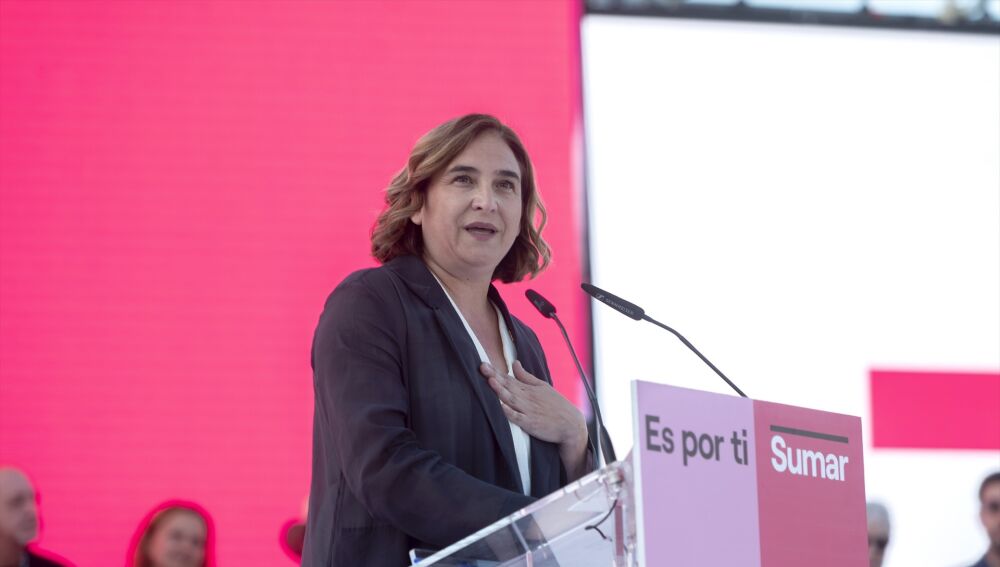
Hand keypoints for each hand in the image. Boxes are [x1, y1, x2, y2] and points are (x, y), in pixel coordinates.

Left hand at [480, 360, 589, 478]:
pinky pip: (518, 418)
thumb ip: (526, 376)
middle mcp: (527, 398)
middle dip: (494, 376)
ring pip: (511, 399)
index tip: (483, 364)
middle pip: (507, 386)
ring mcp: (528, 411)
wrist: (571, 424)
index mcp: (528, 389)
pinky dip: (510, 412)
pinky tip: (501, 407)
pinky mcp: (530, 424)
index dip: (495, 371)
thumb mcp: (543, 387)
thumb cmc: (557, 405)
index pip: (509, 378)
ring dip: (501, 390)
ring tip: (491, 381)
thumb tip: (514, 363)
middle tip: (482, 367)